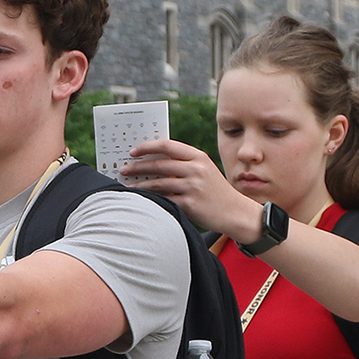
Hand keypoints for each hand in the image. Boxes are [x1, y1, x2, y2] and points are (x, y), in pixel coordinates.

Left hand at [120, 139, 260, 238]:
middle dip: (137, 167)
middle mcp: (196, 169)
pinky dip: (149, 199)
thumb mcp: (203, 170)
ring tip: (127, 186)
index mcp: (198, 157)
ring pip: (157, 183)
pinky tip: (140, 200)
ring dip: (139, 184)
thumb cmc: (214, 190)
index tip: (133, 151)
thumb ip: (183, 163)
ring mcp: (193, 187)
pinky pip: (163, 199)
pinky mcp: (190, 204)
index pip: (167, 146)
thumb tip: (151, 161)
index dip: (147, 147)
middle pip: (159, 164)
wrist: (234, 212)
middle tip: (123, 169)